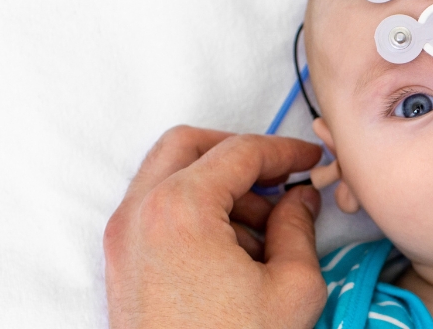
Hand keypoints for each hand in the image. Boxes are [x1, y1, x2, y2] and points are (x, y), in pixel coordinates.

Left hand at [103, 126, 326, 327]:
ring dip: (218, 185)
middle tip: (280, 178)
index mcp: (180, 209)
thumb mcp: (292, 287)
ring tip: (263, 229)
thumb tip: (300, 199)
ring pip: (169, 176)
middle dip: (240, 155)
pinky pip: (157, 210)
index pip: (239, 152)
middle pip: (189, 146)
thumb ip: (299, 228)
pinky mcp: (122, 262)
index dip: (284, 151)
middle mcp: (140, 213)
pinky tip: (234, 250)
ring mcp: (123, 237)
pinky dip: (195, 211)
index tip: (311, 160)